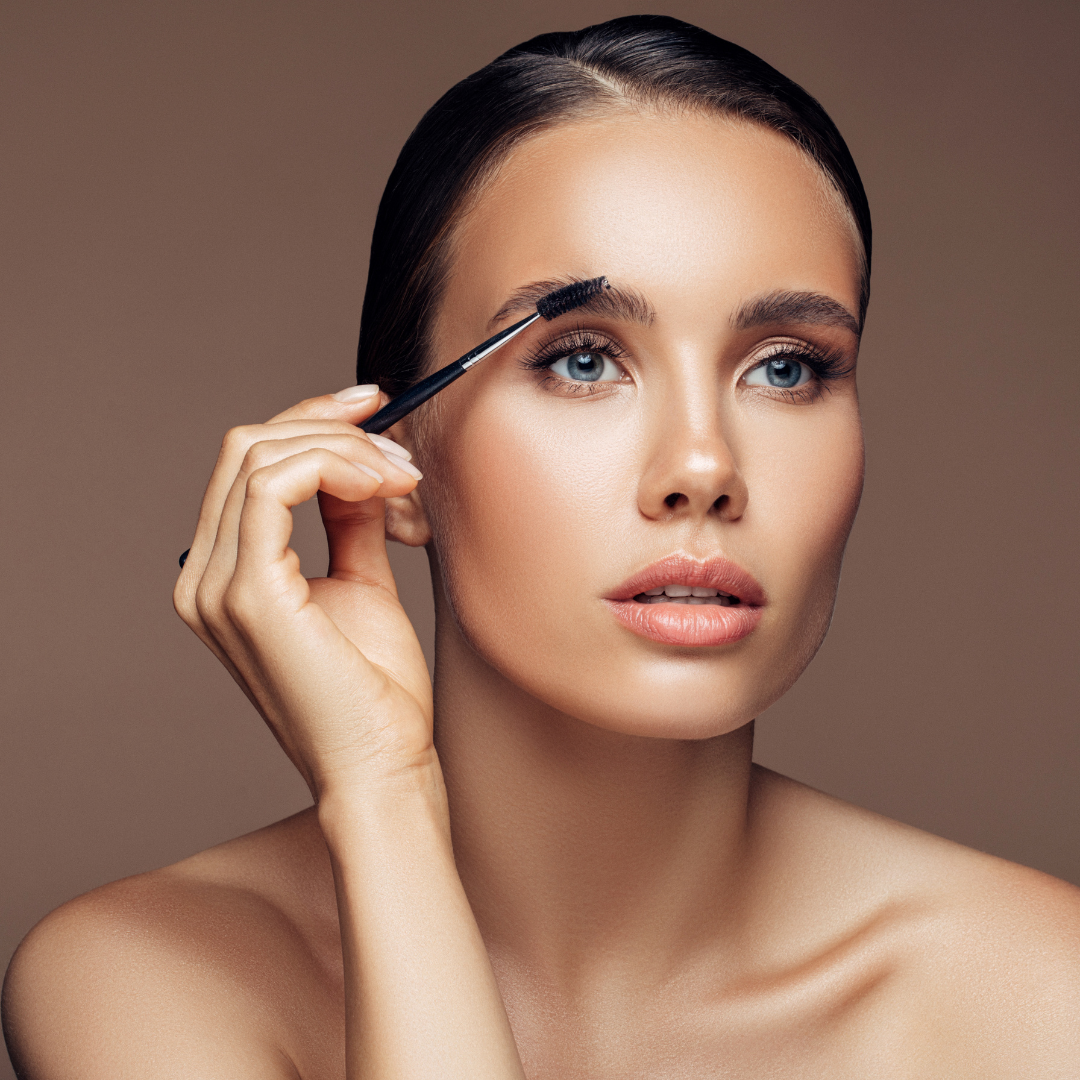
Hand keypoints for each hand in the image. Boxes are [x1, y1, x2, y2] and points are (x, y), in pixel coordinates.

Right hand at [173, 387, 434, 799]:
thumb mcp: (363, 581)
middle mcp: (205, 576)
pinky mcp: (247, 594)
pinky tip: (381, 486)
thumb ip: (349, 519)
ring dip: (343, 448)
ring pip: (259, 453)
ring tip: (402, 478)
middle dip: (333, 427)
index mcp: (225, 574)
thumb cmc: (376, 691)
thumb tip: (358, 461)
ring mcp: (216, 585)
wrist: (383, 766)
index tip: (376, 407)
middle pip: (248, 445)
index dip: (313, 420)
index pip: (250, 463)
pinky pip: (270, 485)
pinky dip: (332, 465)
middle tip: (400, 451)